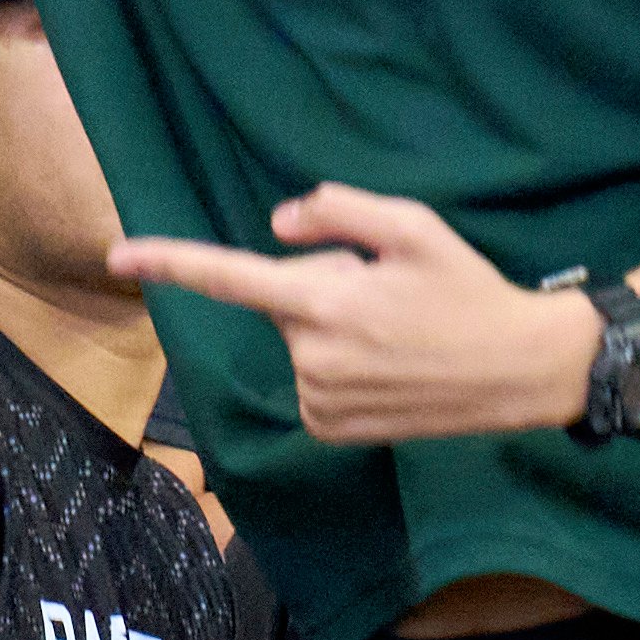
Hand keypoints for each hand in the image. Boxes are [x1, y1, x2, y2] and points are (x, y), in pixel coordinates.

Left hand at [100, 185, 622, 444]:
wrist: (522, 371)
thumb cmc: (468, 289)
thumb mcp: (411, 225)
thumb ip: (336, 210)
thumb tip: (276, 224)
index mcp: (324, 302)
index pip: (229, 277)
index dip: (169, 263)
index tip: (117, 255)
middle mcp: (313, 358)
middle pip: (284, 301)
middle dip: (321, 286)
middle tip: (387, 290)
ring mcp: (322, 402)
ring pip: (300, 342)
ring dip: (332, 328)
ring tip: (398, 330)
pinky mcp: (334, 430)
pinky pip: (312, 379)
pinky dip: (338, 365)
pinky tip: (390, 363)